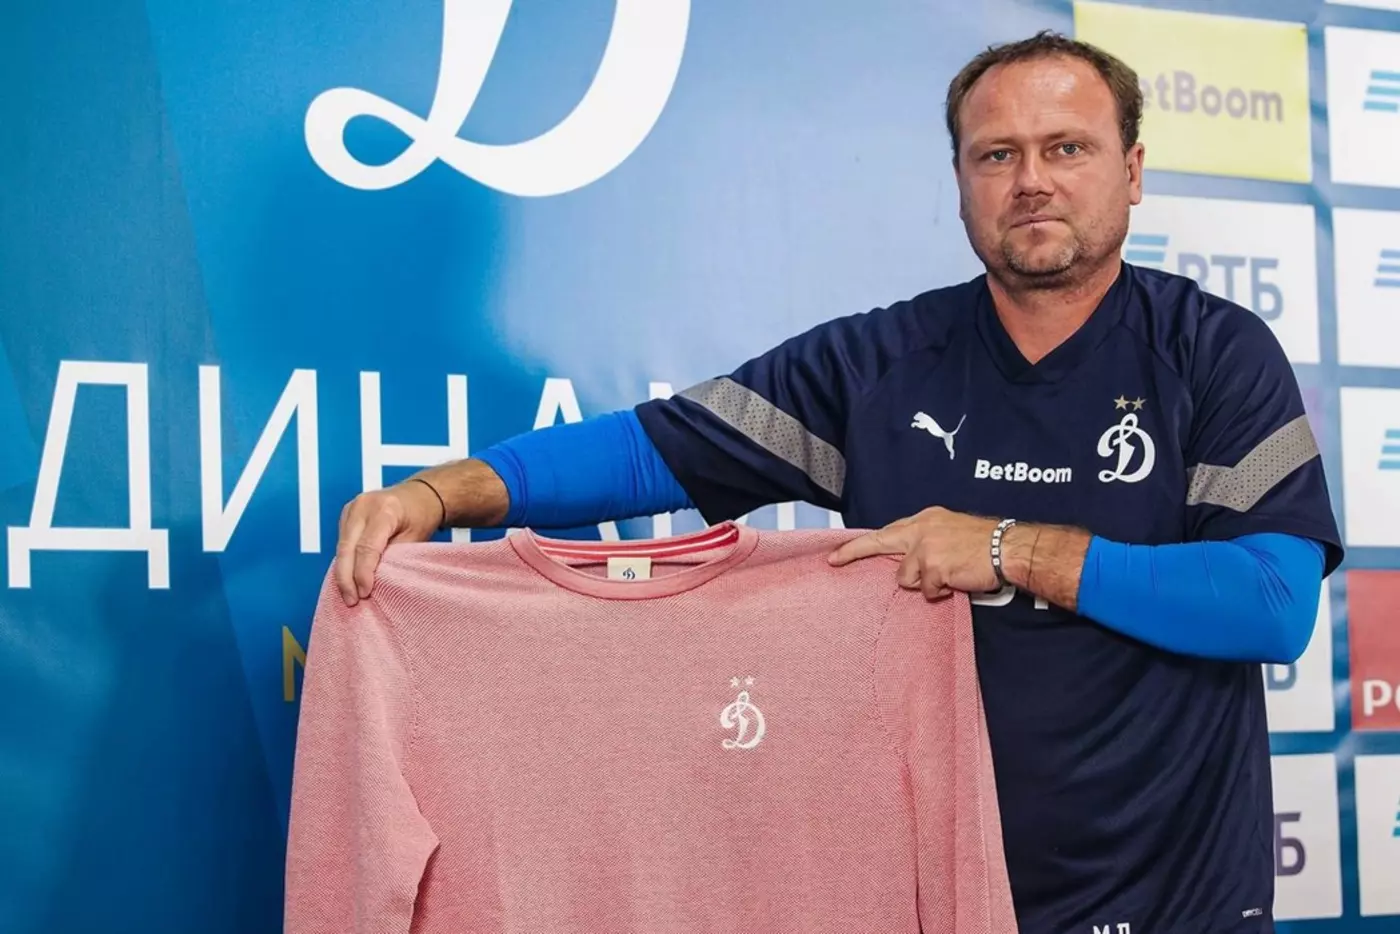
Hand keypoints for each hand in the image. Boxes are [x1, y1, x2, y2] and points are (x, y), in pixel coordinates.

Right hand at [335, 479, 444, 604]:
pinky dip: (345, 562)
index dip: (363, 573)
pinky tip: (348, 580)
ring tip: (349, 596)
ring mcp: (351, 508)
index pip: (367, 547)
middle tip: (351, 601)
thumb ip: (394, 557)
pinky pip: (342, 542)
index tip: (364, 593)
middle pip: (347, 547)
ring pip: (341, 546)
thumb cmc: (421, 516)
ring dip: (343, 572)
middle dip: (346, 578)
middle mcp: (363, 506)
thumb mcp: (415, 538)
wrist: (419, 494)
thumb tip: (375, 581)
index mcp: (385, 510)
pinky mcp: (346, 514)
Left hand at [827, 506, 1002, 599]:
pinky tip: (955, 583)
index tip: (840, 551)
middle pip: (878, 542)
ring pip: (905, 578)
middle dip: (853, 552)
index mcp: (925, 519)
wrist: (1008, 546)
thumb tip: (907, 559)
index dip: (864, 542)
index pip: (888, 530)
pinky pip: (927, 590)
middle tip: (834, 560)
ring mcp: (926, 548)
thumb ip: (927, 539)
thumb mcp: (950, 529)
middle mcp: (921, 530)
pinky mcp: (934, 566)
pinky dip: (939, 593)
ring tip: (946, 576)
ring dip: (922, 584)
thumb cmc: (985, 542)